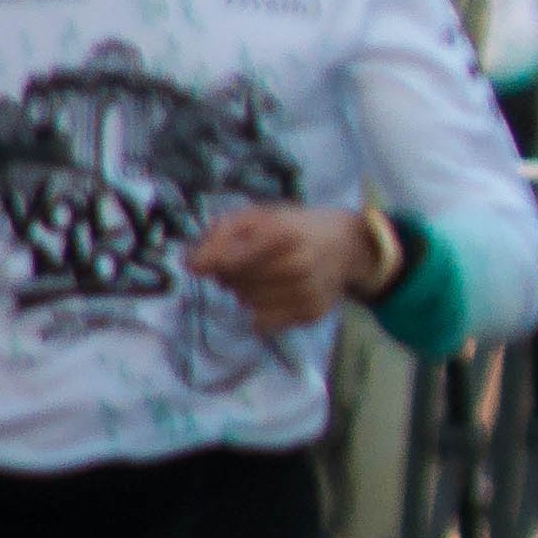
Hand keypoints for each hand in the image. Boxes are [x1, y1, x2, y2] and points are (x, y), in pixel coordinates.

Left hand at [183, 203, 384, 331]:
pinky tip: (274, 295)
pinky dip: (259, 311)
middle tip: (243, 264)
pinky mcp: (311, 312)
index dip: (206, 262)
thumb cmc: (293, 228)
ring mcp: (307, 291)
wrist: (346, 245)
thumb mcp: (259, 215)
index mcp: (282, 232)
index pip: (227, 259)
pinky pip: (262, 322)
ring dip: (244, 292)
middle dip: (228, 275)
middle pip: (233, 282)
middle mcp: (297, 263)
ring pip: (246, 303)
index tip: (198, 264)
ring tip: (263, 278)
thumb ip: (222, 233)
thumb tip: (191, 264)